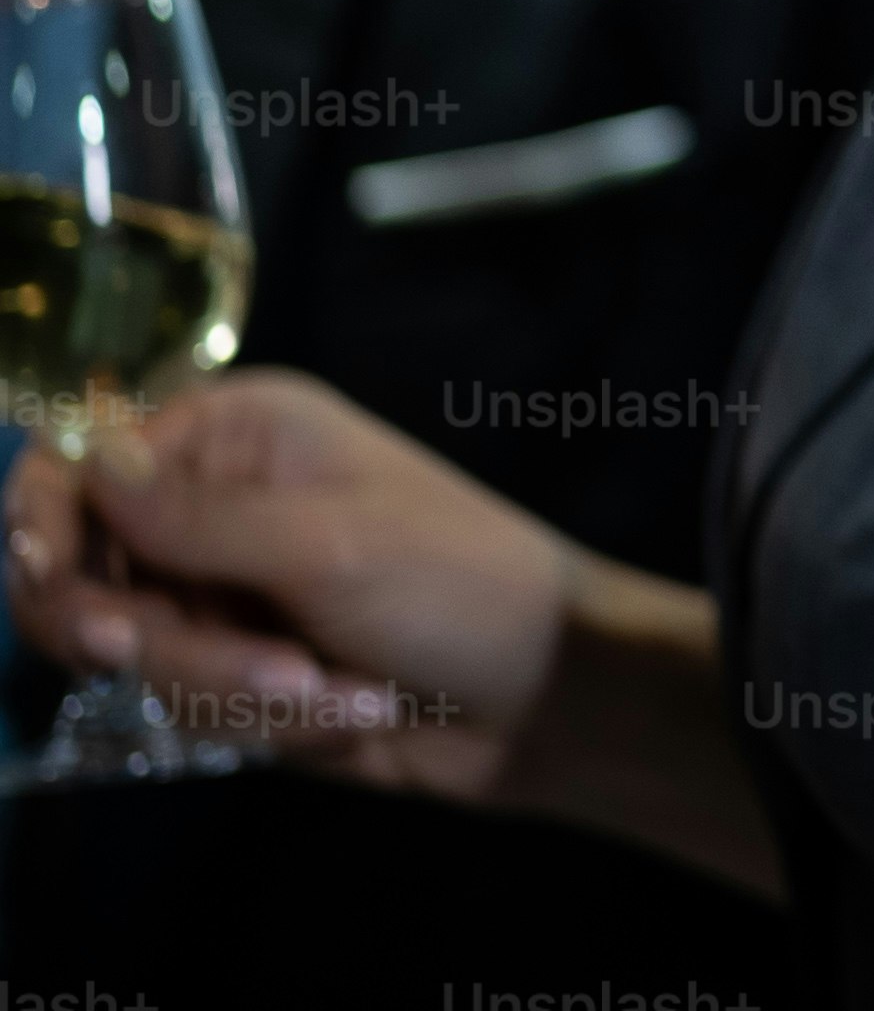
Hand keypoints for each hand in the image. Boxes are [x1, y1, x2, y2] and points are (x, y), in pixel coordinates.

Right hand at [7, 371, 583, 800]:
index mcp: (236, 436)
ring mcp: (217, 593)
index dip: (43, 523)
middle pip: (84, 579)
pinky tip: (352, 708)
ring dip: (235, 690)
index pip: (82, 463)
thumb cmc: (458, 585)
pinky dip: (266, 720)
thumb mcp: (329, 545)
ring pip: (134, 659)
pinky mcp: (230, 671)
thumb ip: (195, 519)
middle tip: (227, 665)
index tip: (49, 576)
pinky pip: (184, 708)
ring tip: (335, 688)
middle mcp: (211, 505)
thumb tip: (83, 457)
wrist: (541, 694)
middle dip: (162, 640)